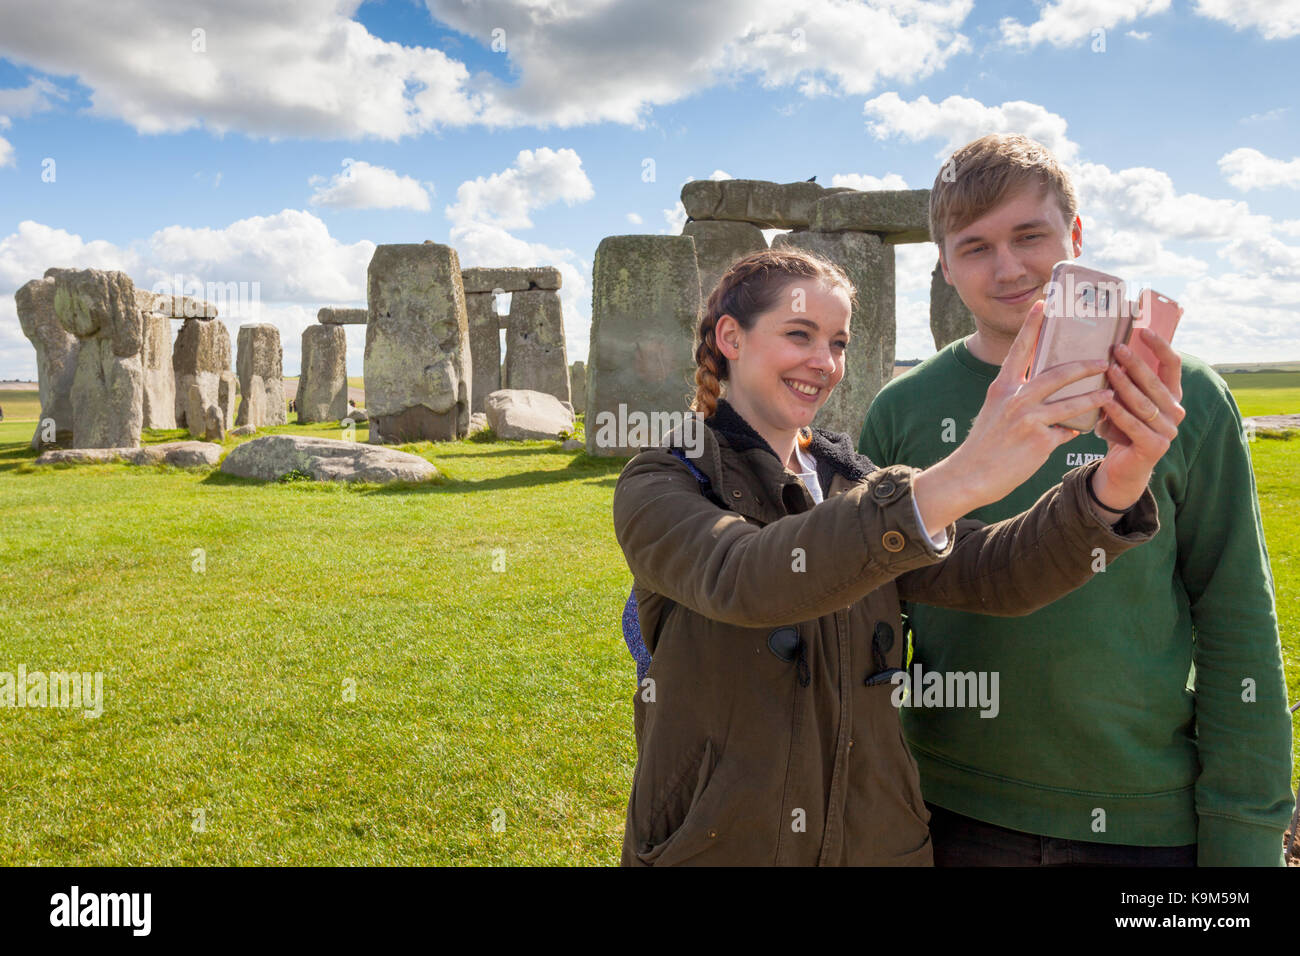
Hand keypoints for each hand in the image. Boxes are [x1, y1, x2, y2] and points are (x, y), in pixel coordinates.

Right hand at [913, 299, 1113, 534]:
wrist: (969, 476)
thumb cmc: (983, 446)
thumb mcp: (995, 414)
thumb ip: (1020, 402)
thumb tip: (1045, 399)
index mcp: (1002, 387)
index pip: (1019, 350)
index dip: (1032, 326)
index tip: (1044, 303)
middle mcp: (1015, 399)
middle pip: (1057, 373)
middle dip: (1084, 366)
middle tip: (1104, 360)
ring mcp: (1028, 419)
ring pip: (1070, 403)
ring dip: (1094, 397)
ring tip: (1111, 393)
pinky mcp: (1039, 441)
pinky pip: (1066, 432)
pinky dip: (1074, 431)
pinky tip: (1083, 432)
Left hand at [1089, 327, 1183, 511]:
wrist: (1123, 468)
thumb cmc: (1121, 428)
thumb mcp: (1125, 401)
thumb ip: (1125, 381)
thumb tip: (1108, 348)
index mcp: (1171, 396)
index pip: (1172, 365)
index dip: (1160, 347)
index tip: (1143, 331)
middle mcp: (1175, 411)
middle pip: (1155, 382)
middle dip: (1135, 363)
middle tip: (1117, 348)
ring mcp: (1168, 430)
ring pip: (1144, 403)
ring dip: (1125, 385)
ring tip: (1108, 370)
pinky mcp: (1156, 447)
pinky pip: (1134, 424)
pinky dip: (1118, 412)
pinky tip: (1105, 400)